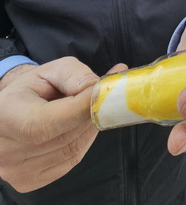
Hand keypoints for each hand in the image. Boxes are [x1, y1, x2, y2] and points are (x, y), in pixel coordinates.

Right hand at [0, 57, 125, 192]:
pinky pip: (71, 160)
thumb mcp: (51, 70)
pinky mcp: (29, 180)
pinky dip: (84, 141)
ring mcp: (15, 169)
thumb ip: (74, 74)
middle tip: (110, 95)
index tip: (106, 92)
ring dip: (90, 127)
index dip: (81, 108)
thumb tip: (96, 87)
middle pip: (64, 136)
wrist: (14, 109)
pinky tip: (81, 124)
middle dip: (92, 114)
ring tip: (93, 107)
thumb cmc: (34, 87)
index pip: (47, 122)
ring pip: (72, 150)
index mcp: (7, 115)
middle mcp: (6, 148)